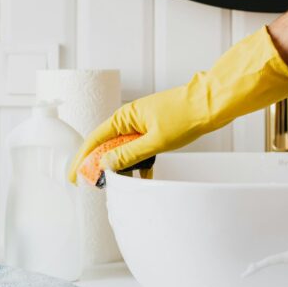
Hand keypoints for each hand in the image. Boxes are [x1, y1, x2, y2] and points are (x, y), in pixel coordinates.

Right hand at [68, 26, 287, 183]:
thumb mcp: (155, 141)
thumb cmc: (185, 115)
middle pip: (107, 146)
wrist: (212, 103)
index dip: (82, 159)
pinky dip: (140, 163)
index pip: (95, 140)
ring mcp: (142, 125)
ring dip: (121, 166)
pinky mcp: (155, 131)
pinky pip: (140, 150)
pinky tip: (143, 177)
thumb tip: (106, 165)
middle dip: (99, 166)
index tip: (75, 176)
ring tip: (118, 183)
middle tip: (93, 184)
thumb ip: (129, 155)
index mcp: (125, 117)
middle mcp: (130, 120)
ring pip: (124, 150)